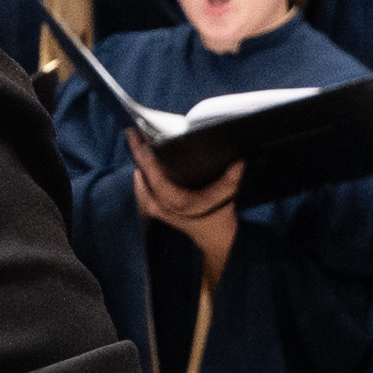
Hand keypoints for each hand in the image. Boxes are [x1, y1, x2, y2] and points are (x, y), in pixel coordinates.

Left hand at [129, 141, 244, 274]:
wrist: (214, 237)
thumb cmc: (219, 215)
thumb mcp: (226, 198)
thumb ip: (230, 182)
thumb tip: (238, 163)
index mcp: (177, 203)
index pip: (158, 180)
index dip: (149, 161)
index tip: (142, 142)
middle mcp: (162, 207)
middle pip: (143, 178)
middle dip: (138, 156)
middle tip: (134, 134)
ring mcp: (156, 209)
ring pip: (140, 183)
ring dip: (139, 164)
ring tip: (137, 142)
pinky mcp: (155, 208)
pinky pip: (142, 189)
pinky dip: (141, 174)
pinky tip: (141, 161)